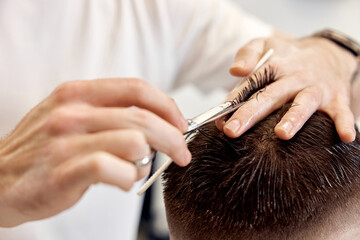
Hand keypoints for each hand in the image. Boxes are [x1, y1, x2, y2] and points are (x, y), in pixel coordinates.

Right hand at [0, 78, 189, 226]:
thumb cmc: (43, 149)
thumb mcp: (70, 116)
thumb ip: (109, 112)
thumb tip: (158, 120)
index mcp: (78, 93)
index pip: (137, 89)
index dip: (168, 105)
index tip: (181, 123)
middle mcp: (72, 112)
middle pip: (144, 118)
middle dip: (173, 138)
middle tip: (182, 154)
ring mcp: (66, 141)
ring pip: (134, 143)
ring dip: (147, 161)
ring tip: (136, 169)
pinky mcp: (63, 171)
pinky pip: (114, 169)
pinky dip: (128, 178)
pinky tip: (122, 181)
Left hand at [216, 36, 357, 141]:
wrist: (326, 52)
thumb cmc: (288, 55)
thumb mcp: (266, 45)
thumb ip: (248, 54)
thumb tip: (234, 70)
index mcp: (274, 65)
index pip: (250, 83)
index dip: (233, 101)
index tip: (218, 119)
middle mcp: (294, 77)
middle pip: (270, 96)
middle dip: (250, 113)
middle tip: (232, 131)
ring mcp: (315, 88)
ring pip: (304, 103)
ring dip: (293, 118)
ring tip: (281, 134)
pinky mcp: (336, 98)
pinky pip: (342, 112)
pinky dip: (344, 123)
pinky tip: (345, 137)